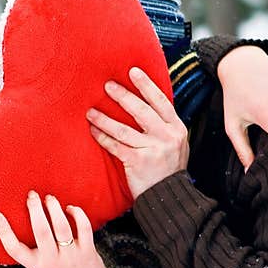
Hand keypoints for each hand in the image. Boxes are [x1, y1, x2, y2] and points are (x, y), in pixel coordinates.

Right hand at [0, 191, 122, 267]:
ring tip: (49, 198)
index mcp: (36, 266)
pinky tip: (70, 208)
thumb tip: (26, 221)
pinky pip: (83, 227)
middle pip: (41, 231)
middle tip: (31, 195)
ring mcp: (71, 256)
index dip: (3, 231)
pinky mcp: (87, 251)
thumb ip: (33, 252)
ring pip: (61, 226)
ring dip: (54, 208)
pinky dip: (77, 213)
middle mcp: (52, 261)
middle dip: (34, 209)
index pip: (14, 249)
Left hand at [87, 67, 188, 198]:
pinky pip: (115, 146)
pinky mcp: (138, 162)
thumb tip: (144, 104)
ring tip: (90, 111)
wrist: (170, 196)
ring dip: (104, 118)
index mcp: (176, 128)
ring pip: (123, 128)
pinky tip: (93, 130)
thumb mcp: (175, 144)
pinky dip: (102, 137)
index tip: (133, 71)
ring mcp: (153, 149)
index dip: (146, 85)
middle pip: (141, 110)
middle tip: (107, 85)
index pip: (160, 101)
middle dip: (122, 95)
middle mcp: (166, 136)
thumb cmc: (168, 169)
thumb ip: (163, 126)